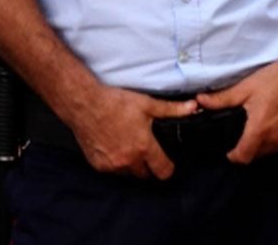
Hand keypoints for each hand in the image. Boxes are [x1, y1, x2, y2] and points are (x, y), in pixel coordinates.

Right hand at [63, 86, 198, 178]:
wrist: (84, 103)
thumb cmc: (114, 102)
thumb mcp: (146, 104)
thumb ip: (171, 109)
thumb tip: (193, 107)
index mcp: (143, 146)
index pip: (163, 171)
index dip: (167, 168)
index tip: (166, 163)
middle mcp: (128, 159)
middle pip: (145, 175)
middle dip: (147, 166)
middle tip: (144, 151)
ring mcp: (112, 164)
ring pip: (128, 174)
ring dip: (130, 166)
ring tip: (127, 147)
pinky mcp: (98, 165)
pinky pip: (112, 171)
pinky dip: (114, 163)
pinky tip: (113, 147)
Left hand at [195, 58, 277, 164]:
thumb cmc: (277, 79)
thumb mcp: (245, 88)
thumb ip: (222, 99)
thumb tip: (201, 101)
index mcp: (260, 128)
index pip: (244, 157)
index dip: (233, 156)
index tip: (229, 151)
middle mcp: (277, 138)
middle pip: (257, 154)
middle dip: (248, 147)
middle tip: (244, 130)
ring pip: (271, 151)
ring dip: (263, 143)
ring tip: (260, 124)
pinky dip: (277, 139)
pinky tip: (275, 122)